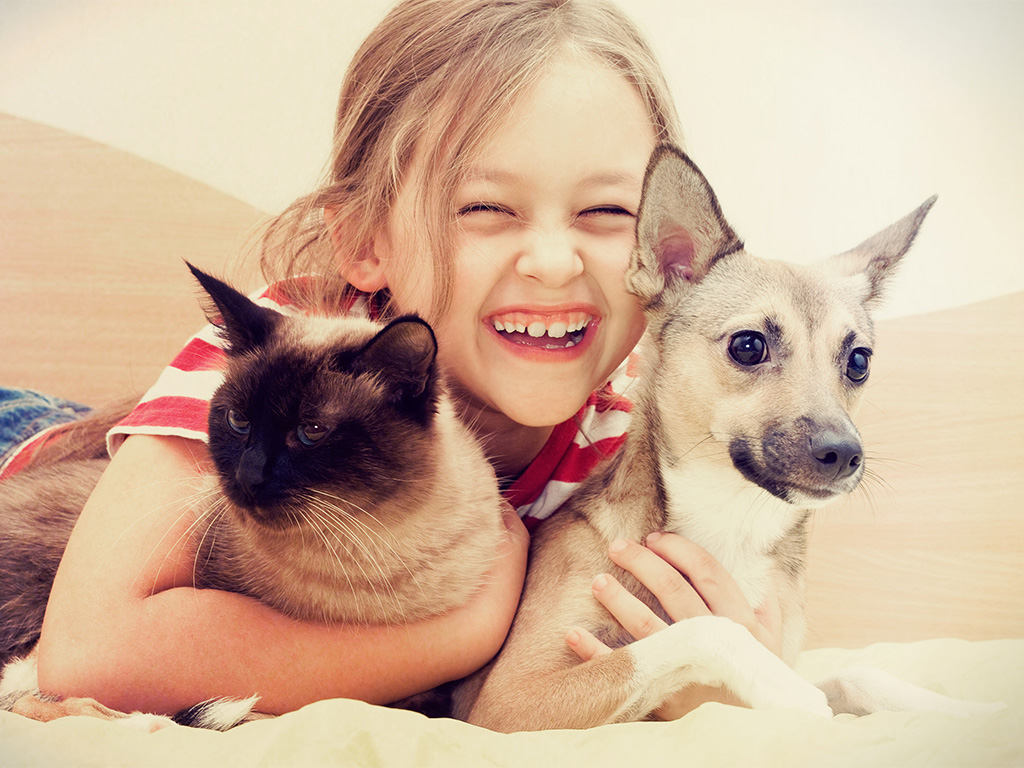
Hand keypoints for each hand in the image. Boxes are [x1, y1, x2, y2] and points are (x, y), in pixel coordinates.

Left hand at [564, 532, 783, 718]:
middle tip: (618, 546)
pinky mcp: (663, 698)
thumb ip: (767, 606)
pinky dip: (594, 652)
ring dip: (618, 600)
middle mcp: (714, 642)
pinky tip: (573, 632)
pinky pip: (621, 670)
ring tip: (598, 581)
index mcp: (740, 623)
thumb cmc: (756, 681)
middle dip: (643, 561)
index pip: (707, 572)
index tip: (655, 538)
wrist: (753, 735)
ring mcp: (687, 670)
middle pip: (673, 589)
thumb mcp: (772, 645)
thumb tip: (765, 568)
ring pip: (646, 625)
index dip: (678, 549)